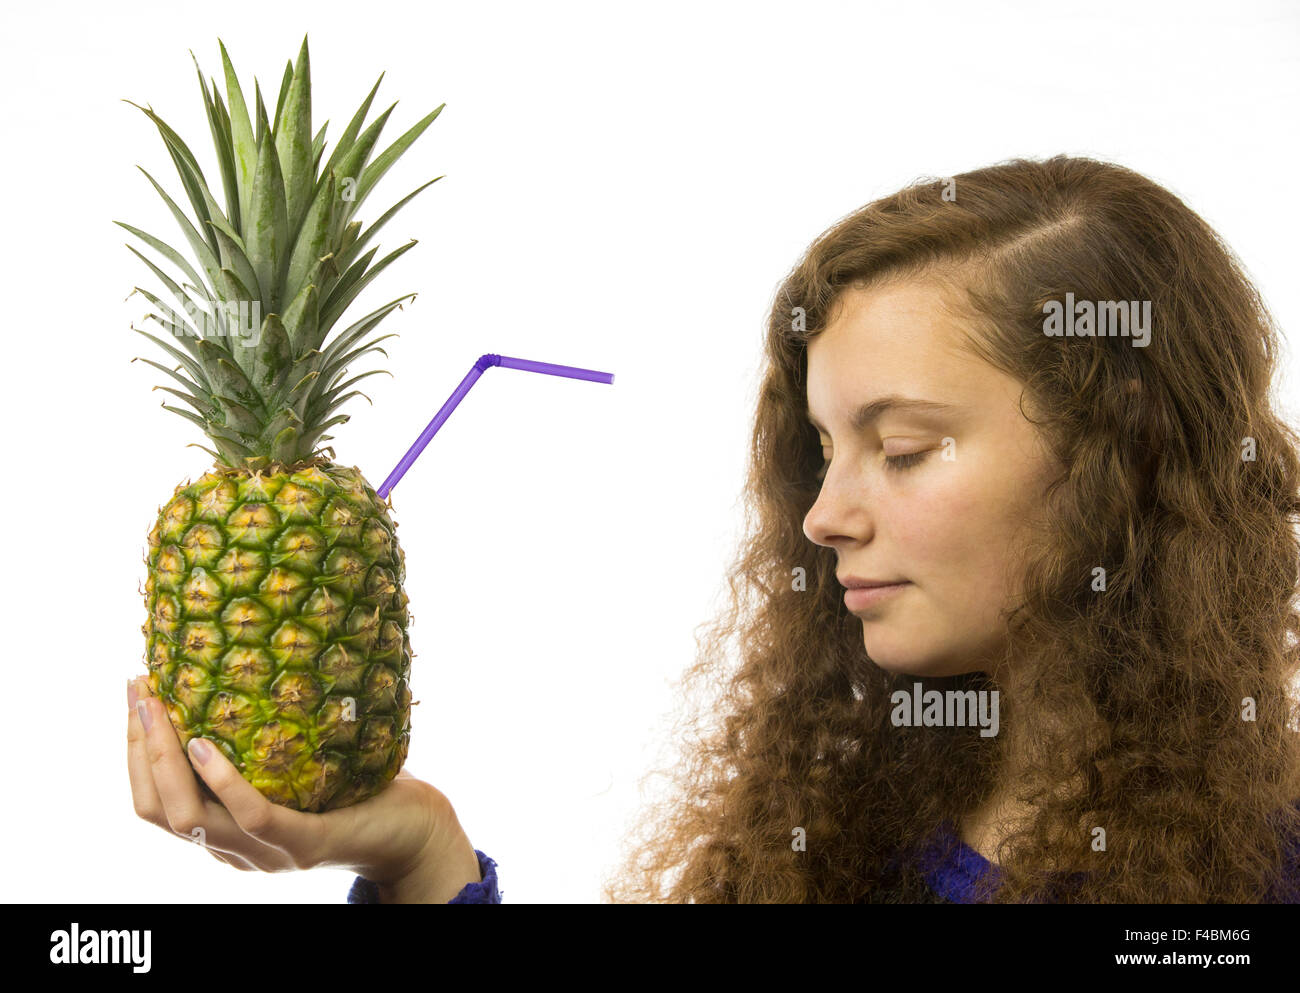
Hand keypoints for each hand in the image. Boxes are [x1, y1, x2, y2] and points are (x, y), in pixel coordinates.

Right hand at [126, 675, 481, 901]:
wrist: (418, 835)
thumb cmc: (360, 791)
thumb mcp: (298, 764)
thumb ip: (264, 739)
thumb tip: (239, 664)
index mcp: (226, 832)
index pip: (155, 800)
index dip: (134, 750)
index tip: (135, 694)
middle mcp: (235, 850)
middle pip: (158, 808)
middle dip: (136, 747)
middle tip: (138, 691)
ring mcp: (267, 853)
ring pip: (188, 816)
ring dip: (162, 757)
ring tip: (158, 708)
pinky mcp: (304, 844)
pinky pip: (251, 815)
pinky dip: (220, 779)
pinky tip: (205, 743)